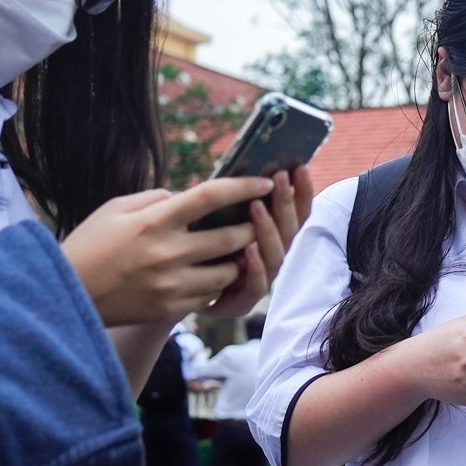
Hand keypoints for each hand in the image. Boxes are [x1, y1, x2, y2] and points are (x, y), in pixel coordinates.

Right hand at [60, 176, 270, 325]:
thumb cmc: (91, 244)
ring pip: (228, 271)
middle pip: (232, 237)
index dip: (244, 186)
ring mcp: (172, 284)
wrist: (67, 294)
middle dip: (252, 228)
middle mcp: (169, 252)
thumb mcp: (116, 209)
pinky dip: (216, 284)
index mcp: (155, 220)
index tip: (265, 182)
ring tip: (232, 251)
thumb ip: (156, 199)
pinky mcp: (171, 308)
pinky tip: (208, 274)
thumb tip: (187, 197)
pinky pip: (210, 295)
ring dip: (237, 260)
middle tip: (256, 222)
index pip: (211, 196)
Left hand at [199, 166, 314, 316]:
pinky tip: (249, 248)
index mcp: (268, 235)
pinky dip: (256, 266)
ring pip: (276, 256)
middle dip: (286, 202)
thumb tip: (245, 163)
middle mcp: (270, 256)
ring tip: (257, 206)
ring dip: (269, 229)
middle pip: (290, 231)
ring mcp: (259, 280)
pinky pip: (256, 285)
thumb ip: (228, 198)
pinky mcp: (242, 302)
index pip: (294, 213)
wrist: (165, 289)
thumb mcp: (208, 215)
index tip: (298, 167)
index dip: (300, 191)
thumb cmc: (189, 245)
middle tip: (279, 177)